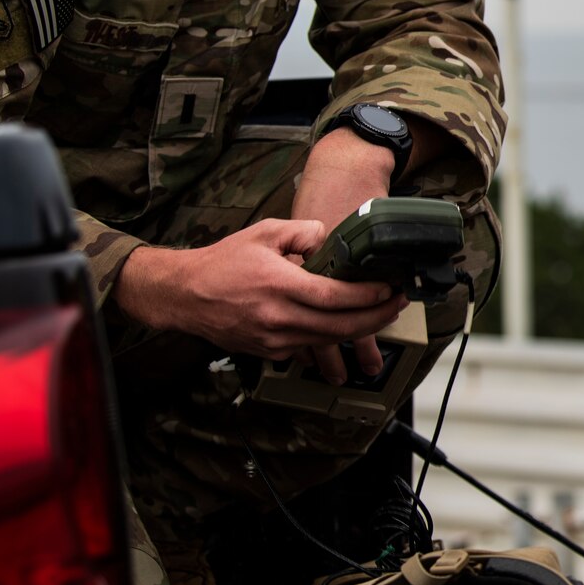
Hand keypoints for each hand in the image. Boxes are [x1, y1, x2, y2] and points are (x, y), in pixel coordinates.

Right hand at [114, 219, 404, 360]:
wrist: (184, 295)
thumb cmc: (223, 262)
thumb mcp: (264, 233)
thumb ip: (302, 232)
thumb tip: (330, 237)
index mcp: (278, 285)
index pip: (334, 296)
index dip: (368, 296)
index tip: (390, 288)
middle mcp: (277, 317)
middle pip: (340, 326)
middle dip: (377, 317)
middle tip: (399, 304)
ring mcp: (273, 339)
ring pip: (329, 341)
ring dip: (361, 331)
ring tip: (383, 315)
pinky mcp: (269, 352)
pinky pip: (310, 348)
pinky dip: (333, 338)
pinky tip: (349, 327)